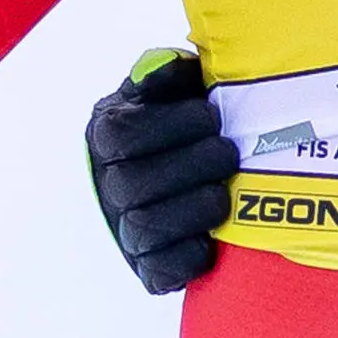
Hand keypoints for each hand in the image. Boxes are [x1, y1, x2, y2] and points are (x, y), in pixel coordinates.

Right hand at [87, 50, 238, 295]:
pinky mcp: (148, 268)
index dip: (173, 126)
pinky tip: (211, 240)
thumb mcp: (169, 90)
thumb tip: (167, 65)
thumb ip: (167, 74)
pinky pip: (160, 272)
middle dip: (192, 167)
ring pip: (146, 228)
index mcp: (108, 136)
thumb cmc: (180, 123)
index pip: (126, 134)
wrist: (178, 174)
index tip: (210, 116)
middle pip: (135, 184)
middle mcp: (109, 185)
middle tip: (228, 154)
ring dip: (194, 210)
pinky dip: (187, 258)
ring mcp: (125, 230)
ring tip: (223, 194)